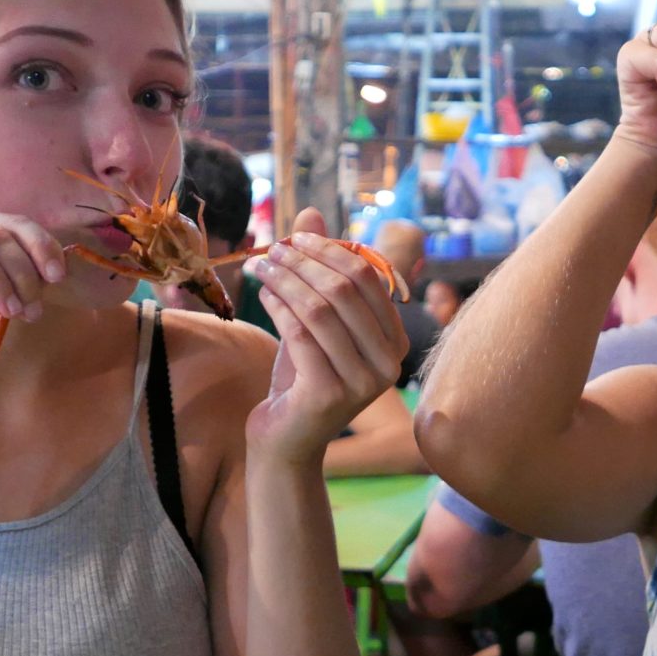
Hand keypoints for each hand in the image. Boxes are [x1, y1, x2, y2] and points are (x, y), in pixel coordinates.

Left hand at [244, 208, 407, 463]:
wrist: (286, 442)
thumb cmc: (303, 377)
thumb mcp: (314, 320)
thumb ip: (319, 270)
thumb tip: (310, 213)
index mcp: (396, 341)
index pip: (368, 277)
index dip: (330, 250)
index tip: (294, 237)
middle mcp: (389, 364)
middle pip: (345, 290)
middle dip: (304, 262)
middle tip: (271, 249)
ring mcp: (363, 382)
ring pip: (320, 309)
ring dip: (285, 280)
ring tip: (260, 266)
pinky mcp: (330, 395)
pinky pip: (300, 335)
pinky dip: (278, 307)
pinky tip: (262, 294)